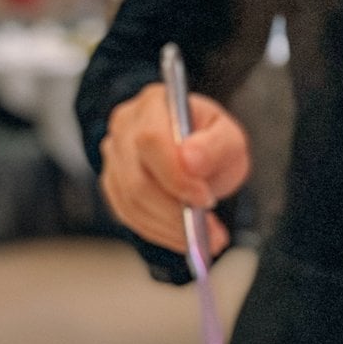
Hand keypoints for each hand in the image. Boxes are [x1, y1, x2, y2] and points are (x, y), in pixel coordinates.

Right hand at [99, 84, 250, 256]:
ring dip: (170, 229)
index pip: (150, 140)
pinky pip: (130, 217)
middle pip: (137, 180)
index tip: (204, 199)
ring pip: (132, 204)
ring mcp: (113, 158)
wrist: (197, 152)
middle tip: (212, 233)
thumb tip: (190, 160)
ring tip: (205, 240)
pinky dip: (160, 232)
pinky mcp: (113, 186)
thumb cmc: (210, 140)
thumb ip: (214, 145)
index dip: (175, 176)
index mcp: (153, 103)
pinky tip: (183, 237)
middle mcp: (124, 127)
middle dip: (175, 213)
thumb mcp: (228, 137)